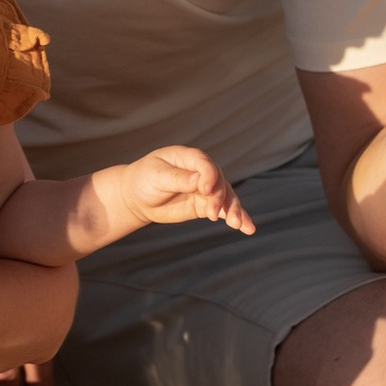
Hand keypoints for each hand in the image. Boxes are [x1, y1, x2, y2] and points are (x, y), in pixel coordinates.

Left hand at [92, 145, 253, 238]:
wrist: (137, 197)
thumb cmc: (143, 180)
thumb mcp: (155, 176)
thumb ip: (177, 178)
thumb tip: (199, 181)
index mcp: (187, 157)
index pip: (204, 163)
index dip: (208, 175)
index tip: (205, 190)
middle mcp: (201, 171)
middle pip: (219, 181)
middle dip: (219, 197)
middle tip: (212, 214)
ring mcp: (206, 188)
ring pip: (226, 196)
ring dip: (233, 209)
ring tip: (237, 224)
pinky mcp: (206, 204)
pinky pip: (225, 210)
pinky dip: (238, 217)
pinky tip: (248, 228)